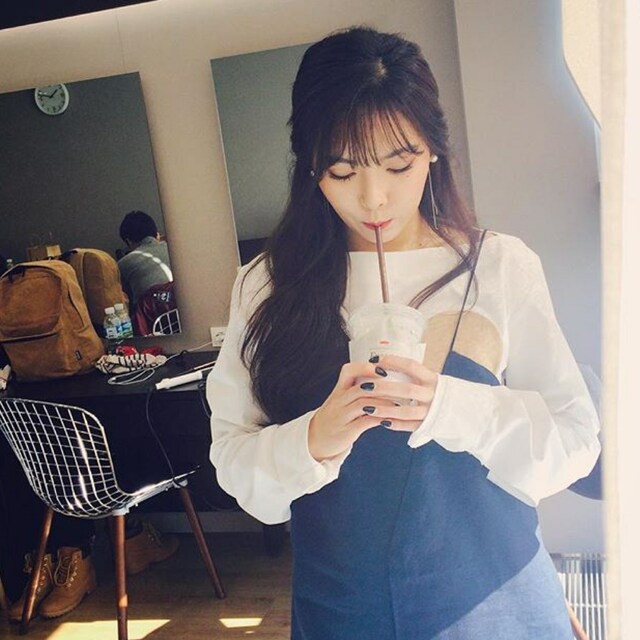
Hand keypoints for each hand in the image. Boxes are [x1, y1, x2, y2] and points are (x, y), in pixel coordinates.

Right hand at [308, 354, 437, 461]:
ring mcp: (342, 415)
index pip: (348, 371)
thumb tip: (382, 379)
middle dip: (382, 386)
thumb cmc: (335, 417)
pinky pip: (365, 422)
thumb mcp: (341, 400)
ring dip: (384, 402)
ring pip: (363, 403)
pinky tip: (390, 418)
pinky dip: (379, 418)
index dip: (365, 368)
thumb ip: (357, 389)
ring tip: (399, 403)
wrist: (315, 439)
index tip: (382, 368)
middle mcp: (339, 400)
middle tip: (399, 386)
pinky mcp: (347, 431)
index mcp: (338, 390)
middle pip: (360, 387)